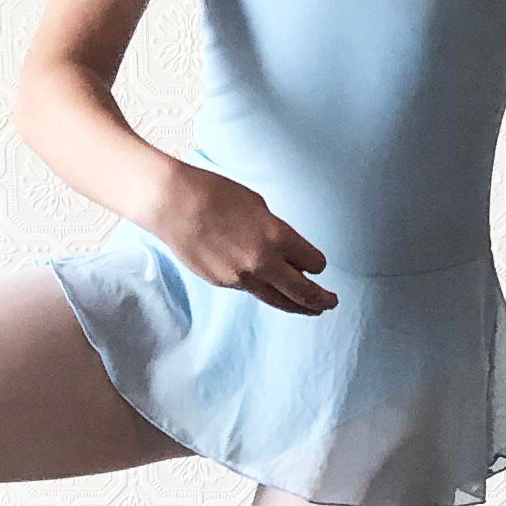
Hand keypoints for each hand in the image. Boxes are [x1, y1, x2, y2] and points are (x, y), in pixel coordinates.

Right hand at [156, 165, 336, 314]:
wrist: (174, 203)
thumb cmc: (216, 194)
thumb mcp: (258, 206)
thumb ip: (277, 232)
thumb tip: (286, 252)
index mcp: (277, 238)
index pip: (314, 263)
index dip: (317, 263)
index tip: (316, 264)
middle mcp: (263, 263)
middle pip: (303, 292)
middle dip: (321, 299)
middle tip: (331, 303)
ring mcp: (241, 277)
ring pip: (278, 300)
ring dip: (299, 307)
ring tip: (311, 311)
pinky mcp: (223, 283)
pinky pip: (252, 290)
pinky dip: (265, 291)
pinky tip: (269, 289)